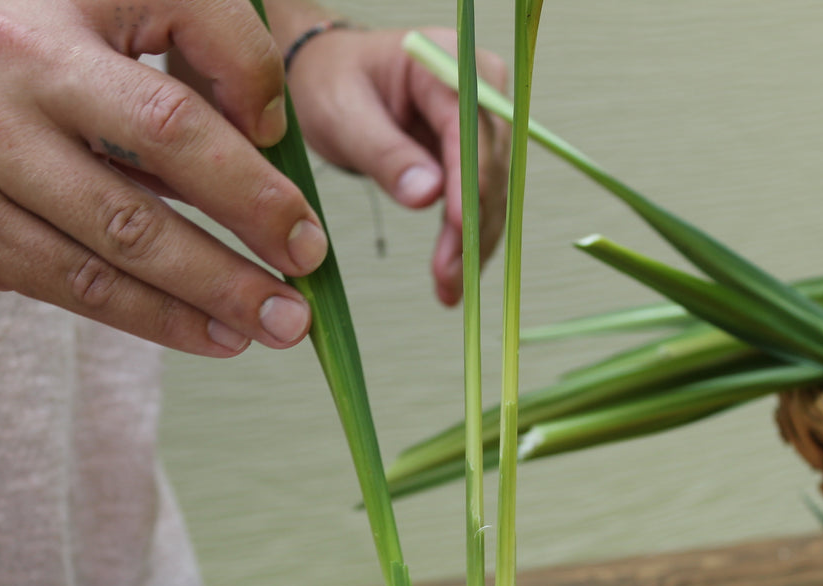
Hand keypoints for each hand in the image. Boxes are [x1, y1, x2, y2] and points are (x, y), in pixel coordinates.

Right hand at [0, 0, 328, 356]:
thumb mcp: (52, 48)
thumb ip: (146, 88)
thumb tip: (270, 161)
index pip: (187, 11)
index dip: (253, 74)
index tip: (282, 136)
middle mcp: (21, 60)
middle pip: (170, 130)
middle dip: (257, 202)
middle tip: (310, 253)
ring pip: (132, 228)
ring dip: (222, 283)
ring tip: (283, 321)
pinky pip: (88, 284)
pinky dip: (164, 318)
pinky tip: (216, 336)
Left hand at [283, 25, 509, 306]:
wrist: (331, 76)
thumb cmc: (332, 80)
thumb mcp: (343, 112)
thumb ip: (384, 151)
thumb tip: (428, 196)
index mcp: (446, 60)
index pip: (470, 125)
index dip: (470, 179)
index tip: (460, 226)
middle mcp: (480, 86)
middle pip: (490, 163)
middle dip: (472, 225)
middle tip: (450, 277)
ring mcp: (483, 120)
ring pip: (491, 190)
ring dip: (473, 243)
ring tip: (449, 289)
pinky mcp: (475, 151)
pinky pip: (479, 200)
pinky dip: (466, 240)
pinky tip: (453, 277)